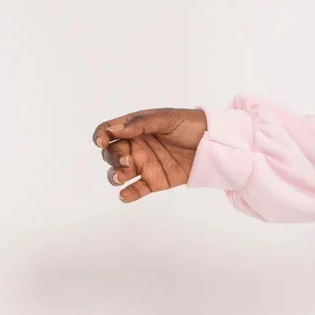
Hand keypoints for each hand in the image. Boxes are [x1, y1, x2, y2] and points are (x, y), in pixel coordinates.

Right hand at [92, 107, 208, 202]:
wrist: (213, 143)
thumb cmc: (189, 124)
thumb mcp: (166, 119)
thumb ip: (141, 124)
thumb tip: (116, 130)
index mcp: (134, 128)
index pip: (108, 131)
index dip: (101, 136)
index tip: (101, 141)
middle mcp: (135, 146)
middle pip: (111, 153)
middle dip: (112, 157)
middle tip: (127, 160)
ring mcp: (143, 165)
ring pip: (119, 172)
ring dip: (114, 175)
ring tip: (121, 177)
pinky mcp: (154, 181)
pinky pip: (136, 189)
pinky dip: (128, 194)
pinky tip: (124, 195)